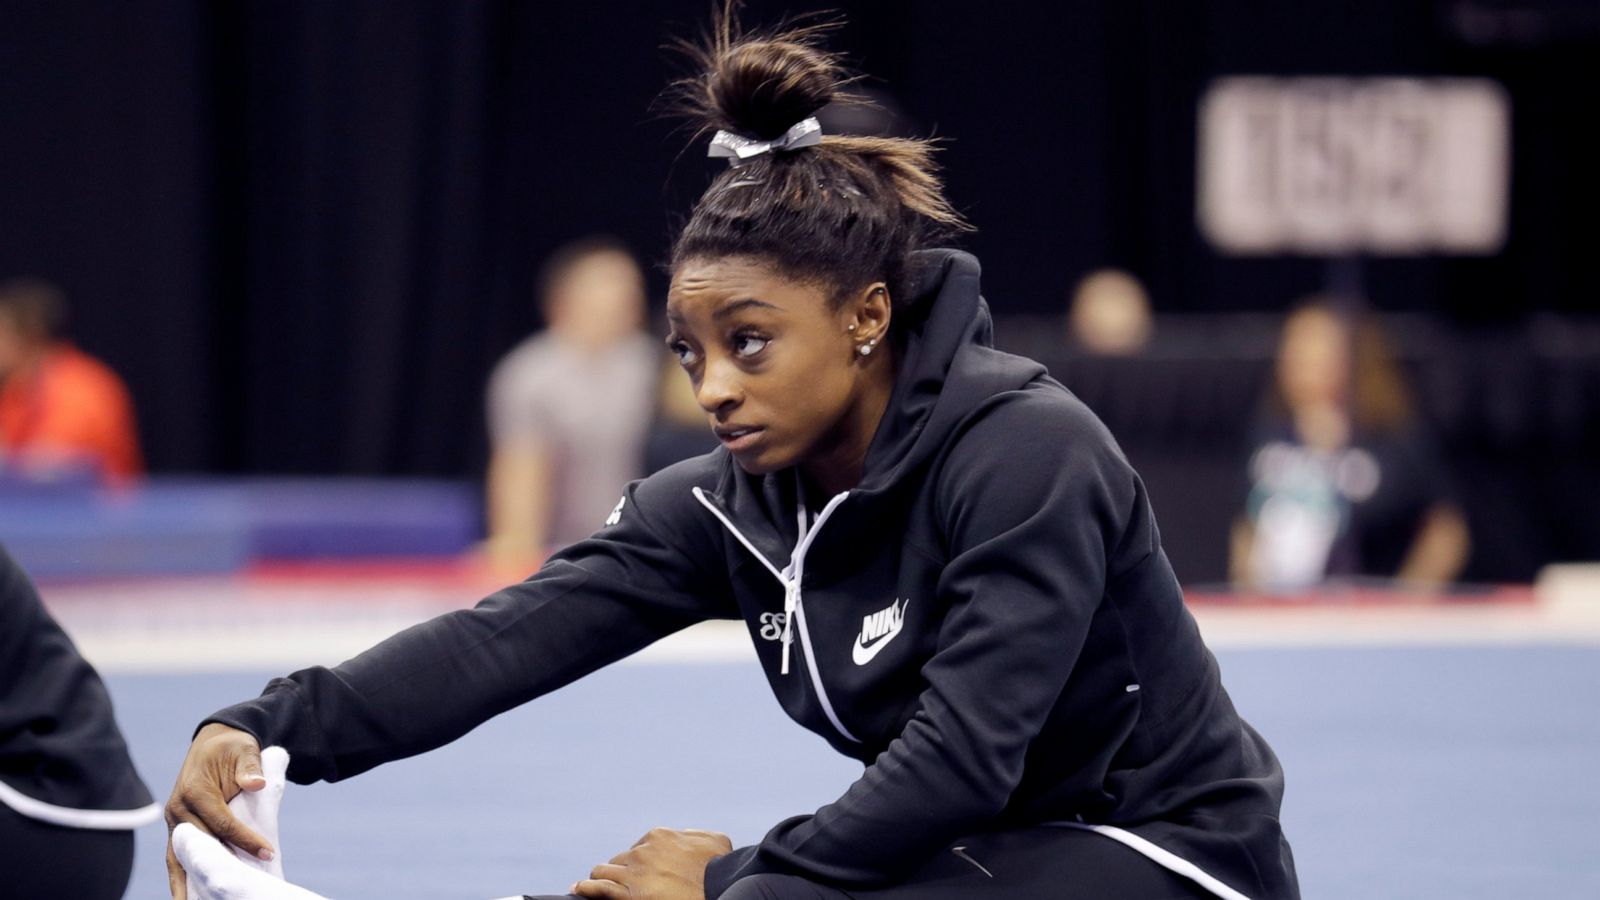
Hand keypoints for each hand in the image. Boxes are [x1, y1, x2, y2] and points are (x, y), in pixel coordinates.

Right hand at [165, 723, 273, 898]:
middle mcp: (179, 809)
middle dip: (219, 866)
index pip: (222, 822)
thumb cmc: (232, 747)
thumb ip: (250, 766)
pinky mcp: (178, 829)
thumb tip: (256, 783)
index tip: (268, 852)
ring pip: (179, 858)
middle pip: (201, 844)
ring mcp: (175, 821)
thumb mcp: (244, 749)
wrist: (214, 741)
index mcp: (195, 791)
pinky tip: (187, 897)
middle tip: (237, 887)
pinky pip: (178, 857)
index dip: (245, 839)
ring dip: (187, 883)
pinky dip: (181, 877)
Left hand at [574, 827, 732, 899]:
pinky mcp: (626, 894)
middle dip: (622, 871)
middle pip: (620, 860)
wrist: (718, 892)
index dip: (640, 861)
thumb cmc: (720, 870)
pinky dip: (586, 889)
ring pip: (604, 872)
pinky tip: (578, 890)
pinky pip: (597, 888)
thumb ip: (697, 834)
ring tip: (597, 887)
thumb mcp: (716, 841)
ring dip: (602, 879)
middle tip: (626, 884)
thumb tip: (686, 835)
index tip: (643, 872)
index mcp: (660, 836)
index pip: (639, 847)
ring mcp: (633, 873)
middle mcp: (643, 851)